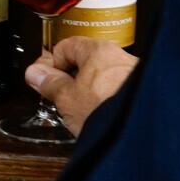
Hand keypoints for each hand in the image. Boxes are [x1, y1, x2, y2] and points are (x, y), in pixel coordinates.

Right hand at [25, 37, 140, 136]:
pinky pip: (118, 89)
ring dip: (90, 90)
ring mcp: (135, 74)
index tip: (44, 77)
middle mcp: (121, 57)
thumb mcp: (66, 98)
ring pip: (103, 76)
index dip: (51, 63)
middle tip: (61, 96)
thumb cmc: (106, 112)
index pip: (66, 46)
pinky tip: (101, 114)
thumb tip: (36, 73)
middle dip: (71, 78)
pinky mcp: (144, 92)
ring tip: (82, 110)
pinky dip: (107, 98)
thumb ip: (49, 83)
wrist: (136, 134)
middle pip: (86, 61)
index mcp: (100, 50)